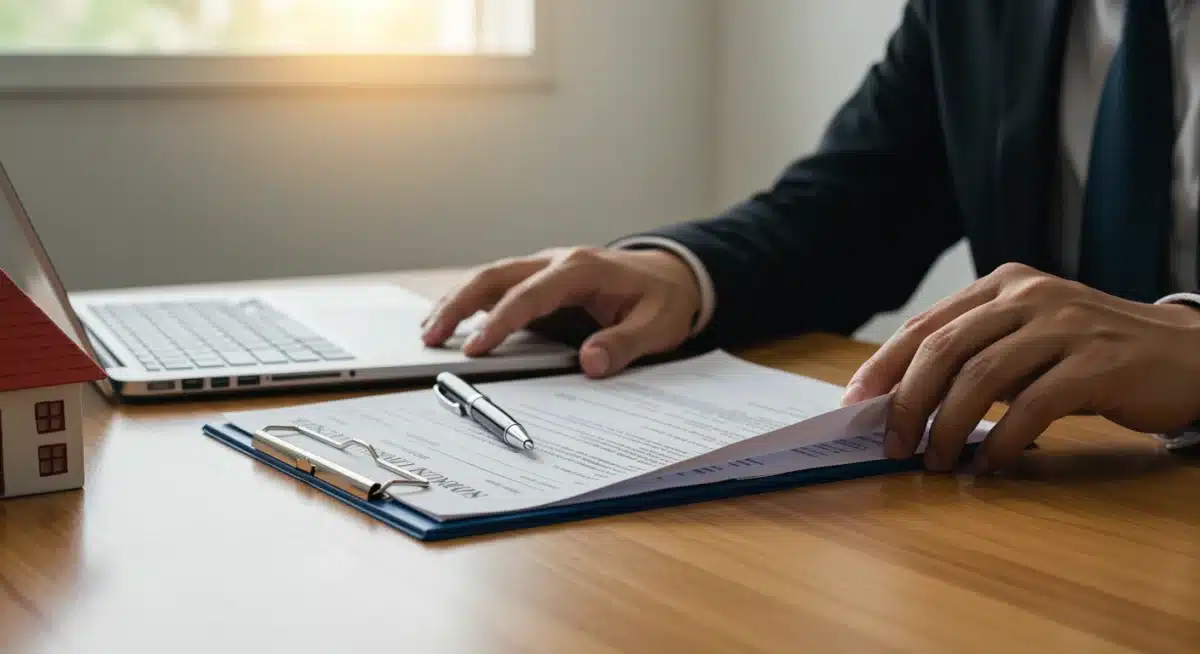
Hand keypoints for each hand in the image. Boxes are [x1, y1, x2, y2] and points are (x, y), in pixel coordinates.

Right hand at [422, 247, 701, 377]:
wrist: (672, 274)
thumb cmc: (664, 299)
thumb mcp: (659, 326)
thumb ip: (625, 344)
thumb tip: (590, 363)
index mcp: (583, 269)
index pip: (532, 294)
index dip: (501, 320)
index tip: (476, 347)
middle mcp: (557, 262)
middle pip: (497, 276)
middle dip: (460, 304)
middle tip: (432, 337)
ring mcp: (546, 267)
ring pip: (491, 277)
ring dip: (457, 301)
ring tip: (428, 331)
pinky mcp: (541, 280)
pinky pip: (499, 286)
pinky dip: (471, 301)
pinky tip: (449, 320)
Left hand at [841, 263, 1199, 472]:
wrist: (1188, 356)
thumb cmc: (1090, 355)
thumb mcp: (1026, 342)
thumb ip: (974, 358)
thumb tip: (902, 403)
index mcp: (1002, 286)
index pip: (925, 326)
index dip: (883, 368)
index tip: (854, 405)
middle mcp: (1029, 296)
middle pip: (944, 348)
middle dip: (907, 402)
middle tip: (893, 444)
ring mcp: (1066, 325)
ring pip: (982, 376)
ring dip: (948, 426)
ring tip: (934, 462)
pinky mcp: (1099, 363)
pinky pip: (1034, 406)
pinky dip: (1003, 440)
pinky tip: (989, 465)